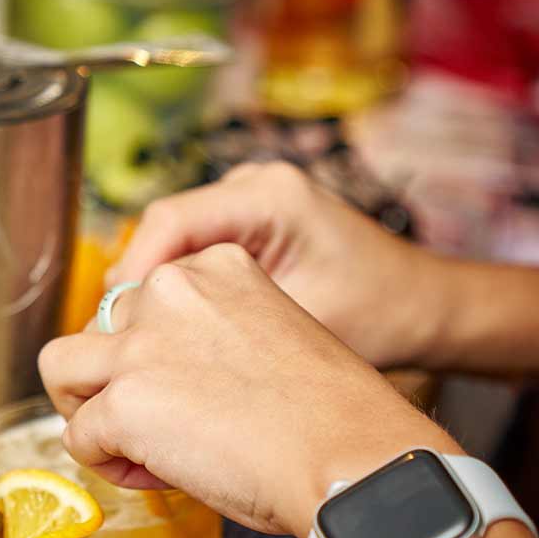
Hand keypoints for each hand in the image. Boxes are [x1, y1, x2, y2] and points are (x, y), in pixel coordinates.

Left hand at [40, 243, 461, 536]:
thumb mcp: (268, 338)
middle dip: (116, 381)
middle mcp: (172, 291)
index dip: (155, 354)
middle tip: (158, 427)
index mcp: (215, 267)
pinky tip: (157, 477)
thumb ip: (209, 338)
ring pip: (61, 368)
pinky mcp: (125, 400)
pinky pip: (79, 436)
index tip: (195, 393)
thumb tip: (159, 382)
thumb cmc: (329, 418)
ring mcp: (142, 345)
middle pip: (97, 330)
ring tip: (130, 446)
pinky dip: (107, 464)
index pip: (143, 301)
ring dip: (87, 410)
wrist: (350, 457)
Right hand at [115, 161, 452, 368]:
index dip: (132, 275)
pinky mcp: (247, 226)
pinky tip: (174, 336)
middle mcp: (254, 186)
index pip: (169, 222)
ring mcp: (248, 203)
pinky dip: (176, 295)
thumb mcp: (298, 322)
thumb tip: (142, 351)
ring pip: (170, 246)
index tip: (114, 329)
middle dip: (136, 294)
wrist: (424, 308)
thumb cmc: (381, 315)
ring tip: (143, 347)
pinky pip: (191, 255)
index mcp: (271, 196)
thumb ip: (220, 327)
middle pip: (161, 233)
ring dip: (153, 297)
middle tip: (120, 349)